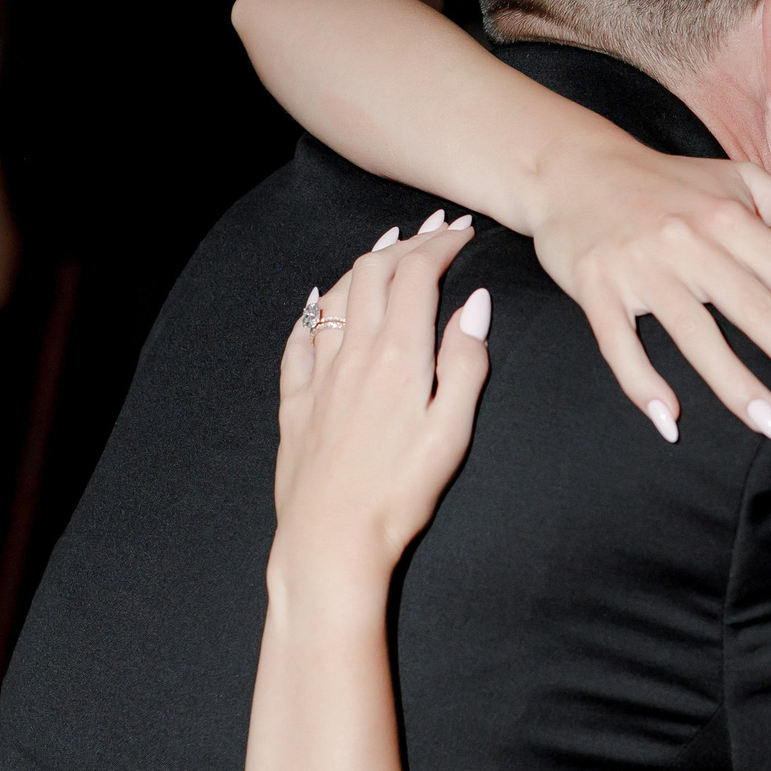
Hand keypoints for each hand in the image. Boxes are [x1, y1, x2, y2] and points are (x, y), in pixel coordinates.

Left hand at [268, 214, 489, 605]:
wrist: (332, 539)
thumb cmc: (400, 494)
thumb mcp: (452, 432)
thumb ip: (466, 364)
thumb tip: (476, 306)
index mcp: (398, 355)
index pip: (418, 274)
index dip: (441, 245)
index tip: (463, 234)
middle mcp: (354, 352)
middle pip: (373, 271)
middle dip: (405, 242)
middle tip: (433, 231)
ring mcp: (319, 375)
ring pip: (336, 295)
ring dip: (364, 263)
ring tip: (385, 249)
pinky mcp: (295, 401)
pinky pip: (299, 338)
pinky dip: (315, 309)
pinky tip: (321, 303)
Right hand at [527, 148, 770, 442]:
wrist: (571, 168)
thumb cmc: (667, 184)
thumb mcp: (737, 180)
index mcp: (732, 218)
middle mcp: (693, 241)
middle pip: (762, 314)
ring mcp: (643, 267)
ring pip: (697, 336)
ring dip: (739, 387)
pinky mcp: (597, 287)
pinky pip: (620, 344)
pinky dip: (642, 382)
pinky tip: (669, 420)